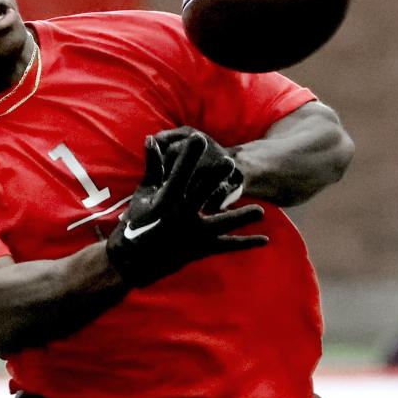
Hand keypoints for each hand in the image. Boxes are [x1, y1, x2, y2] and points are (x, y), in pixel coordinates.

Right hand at [107, 133, 266, 287]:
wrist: (132, 260)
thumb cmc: (137, 221)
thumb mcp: (144, 193)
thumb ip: (153, 167)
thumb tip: (151, 139)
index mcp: (166, 200)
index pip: (179, 173)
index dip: (190, 155)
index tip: (199, 137)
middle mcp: (181, 216)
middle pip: (202, 193)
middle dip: (216, 177)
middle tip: (230, 162)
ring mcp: (193, 234)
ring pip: (221, 223)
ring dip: (241, 217)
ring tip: (260, 212)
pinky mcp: (201, 248)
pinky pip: (227, 246)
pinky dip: (246, 243)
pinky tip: (265, 239)